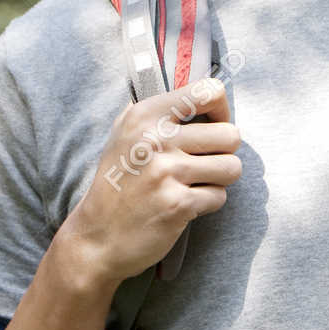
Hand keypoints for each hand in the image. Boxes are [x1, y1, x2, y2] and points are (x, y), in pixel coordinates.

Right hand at [62, 77, 240, 287]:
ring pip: (232, 167)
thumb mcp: (123, 134)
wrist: (96, 238)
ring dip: (219, 179)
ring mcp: (166, 172)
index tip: (212, 126)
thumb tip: (202, 94)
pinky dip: (207, 203)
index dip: (221, 110)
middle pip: (230, 135)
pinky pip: (219, 196)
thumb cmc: (117, 184)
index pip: (207, 91)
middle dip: (224, 153)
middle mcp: (154, 139)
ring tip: (194, 184)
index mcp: (143, 115)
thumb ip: (157, 111)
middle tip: (203, 164)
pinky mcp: (177, 204)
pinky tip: (184, 205)